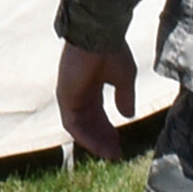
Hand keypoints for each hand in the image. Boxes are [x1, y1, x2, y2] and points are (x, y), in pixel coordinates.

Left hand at [56, 39, 144, 156]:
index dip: (107, 128)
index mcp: (91, 85)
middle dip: (102, 138)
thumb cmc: (112, 51)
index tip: (118, 142)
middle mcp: (78, 92)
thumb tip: (128, 115)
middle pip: (89, 122)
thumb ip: (124, 96)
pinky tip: (98, 146)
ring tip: (110, 154)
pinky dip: (84, 137)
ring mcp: (69, 95)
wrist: (99, 37)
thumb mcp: (124, 77)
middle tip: (116, 153)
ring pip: (80, 126)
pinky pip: (72, 124)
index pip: (97, 113)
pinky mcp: (65, 97)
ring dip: (94, 141)